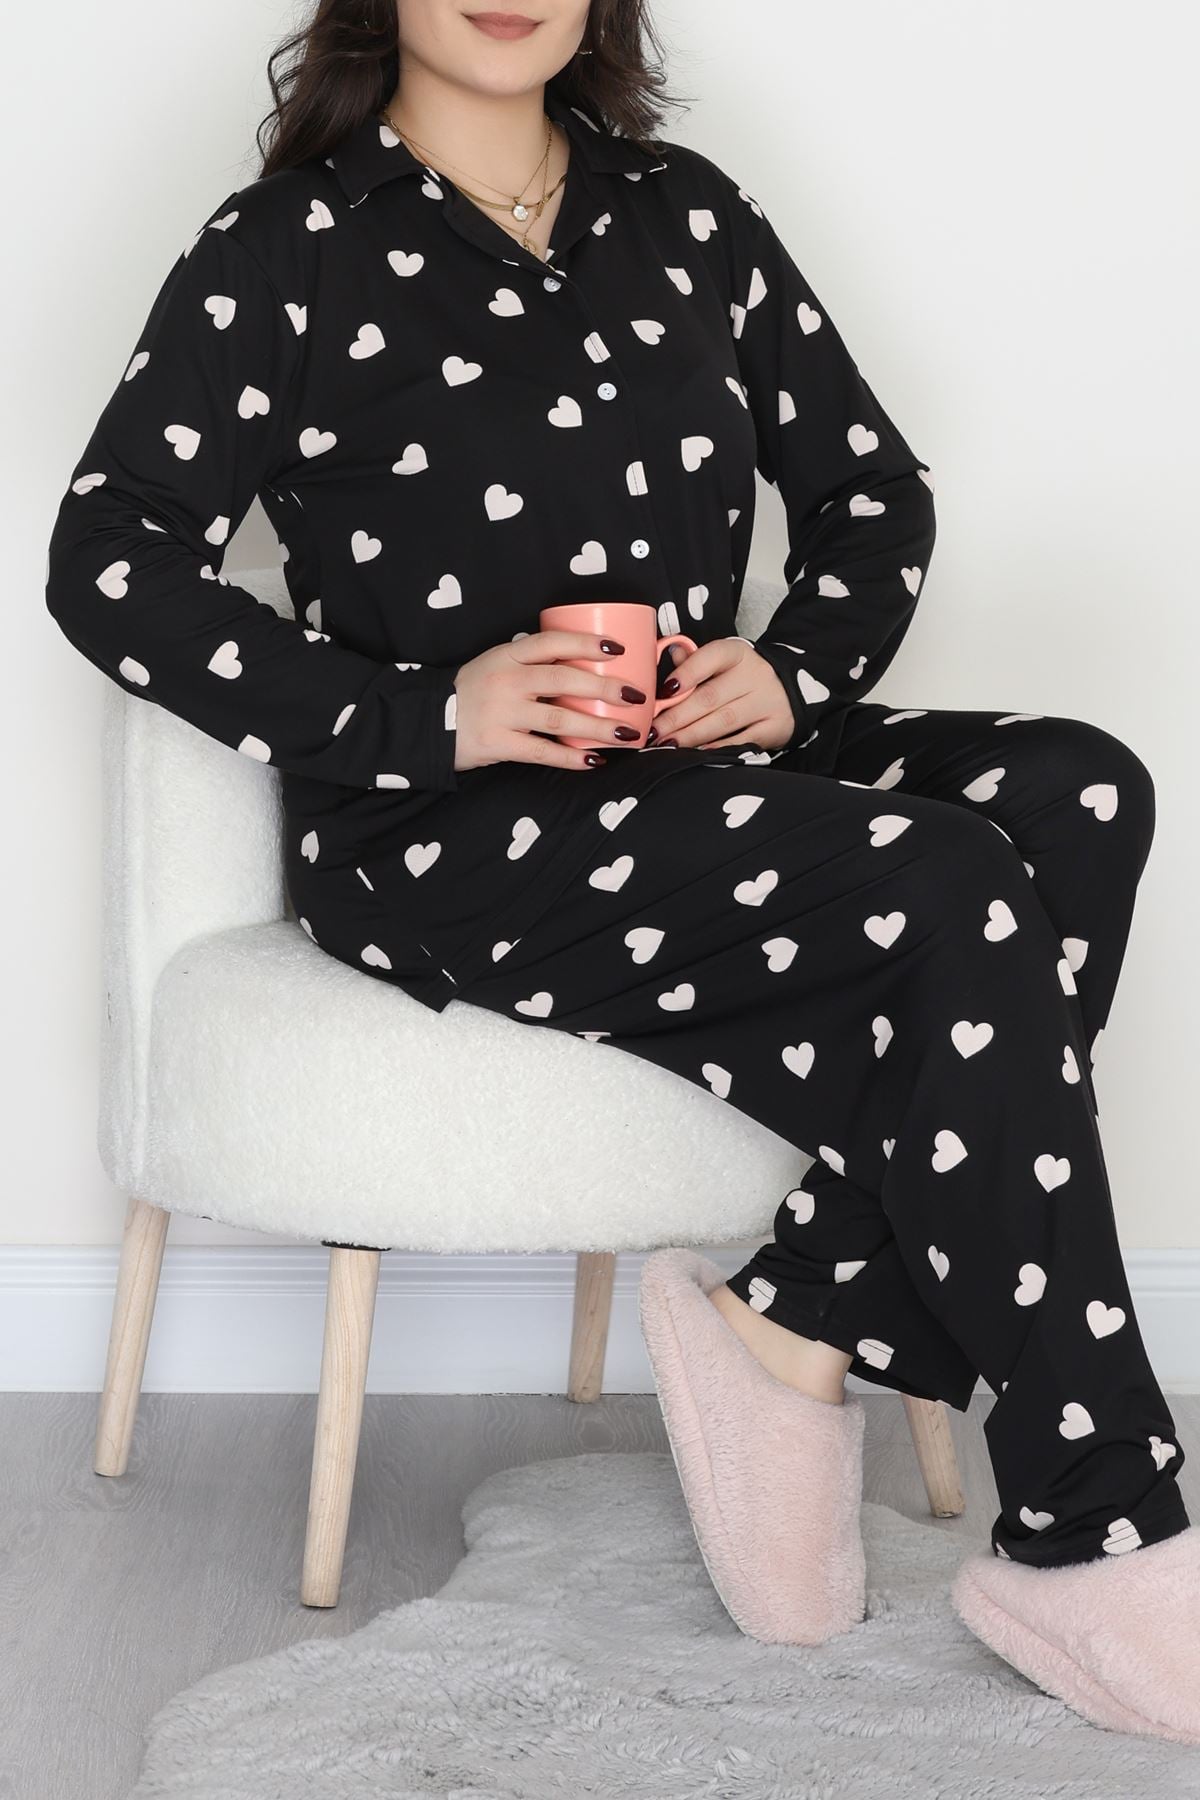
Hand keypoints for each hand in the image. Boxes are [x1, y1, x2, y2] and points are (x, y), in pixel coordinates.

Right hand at [452, 629, 652, 772]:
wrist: (429, 722)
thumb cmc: (472, 692)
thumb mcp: (495, 664)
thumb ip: (530, 663)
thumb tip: (583, 665)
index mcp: (507, 654)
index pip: (553, 642)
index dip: (587, 643)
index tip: (617, 650)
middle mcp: (506, 679)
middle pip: (565, 680)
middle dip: (605, 688)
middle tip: (635, 696)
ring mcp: (502, 712)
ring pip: (561, 719)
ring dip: (599, 728)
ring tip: (627, 734)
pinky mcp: (498, 743)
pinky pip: (543, 752)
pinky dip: (571, 758)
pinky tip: (593, 761)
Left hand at [651, 636, 795, 750]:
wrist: (789, 690)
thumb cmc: (743, 677)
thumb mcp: (723, 662)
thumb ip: (695, 661)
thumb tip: (670, 653)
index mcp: (737, 653)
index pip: (710, 657)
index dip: (685, 673)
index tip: (663, 691)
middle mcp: (754, 675)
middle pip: (709, 697)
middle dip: (676, 717)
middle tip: (654, 731)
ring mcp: (767, 702)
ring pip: (723, 721)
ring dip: (690, 736)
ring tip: (666, 744)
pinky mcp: (775, 727)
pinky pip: (741, 741)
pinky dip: (717, 748)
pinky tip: (697, 753)